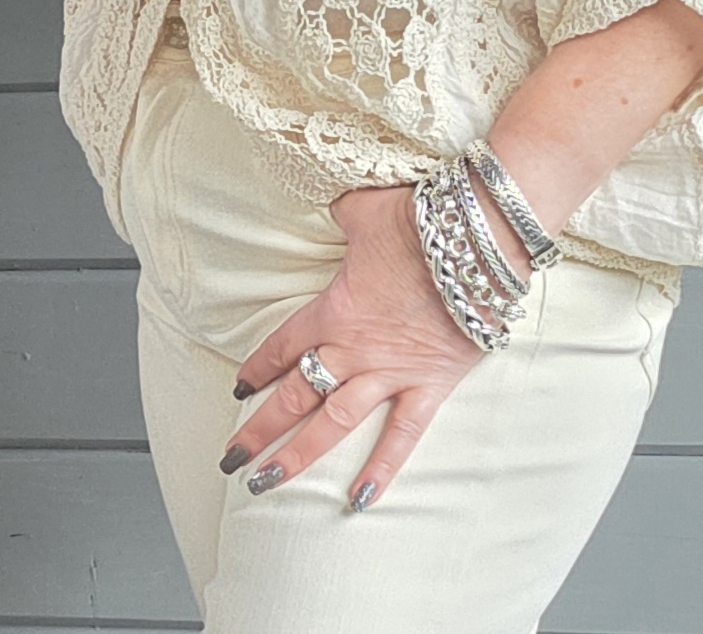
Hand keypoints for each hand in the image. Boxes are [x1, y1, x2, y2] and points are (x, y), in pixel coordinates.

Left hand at [219, 179, 528, 510]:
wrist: (472, 241)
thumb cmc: (417, 220)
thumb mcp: (365, 208)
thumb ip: (344, 214)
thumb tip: (335, 204)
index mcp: (332, 309)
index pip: (283, 345)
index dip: (257, 367)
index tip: (239, 388)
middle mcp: (352, 348)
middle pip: (294, 395)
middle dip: (259, 429)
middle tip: (230, 459)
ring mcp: (388, 372)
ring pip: (332, 423)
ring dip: (297, 456)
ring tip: (266, 484)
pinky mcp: (427, 384)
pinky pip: (401, 435)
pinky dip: (382, 468)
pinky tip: (359, 499)